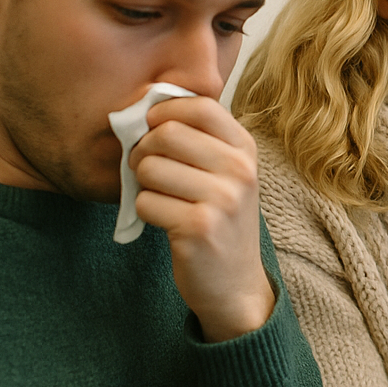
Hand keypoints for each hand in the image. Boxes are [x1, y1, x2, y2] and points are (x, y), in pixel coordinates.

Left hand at [131, 96, 272, 341]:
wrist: (235, 284)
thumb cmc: (220, 220)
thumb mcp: (225, 173)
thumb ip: (197, 138)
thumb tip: (145, 102)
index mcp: (245, 150)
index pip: (199, 106)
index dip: (164, 111)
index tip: (153, 128)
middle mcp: (240, 170)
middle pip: (166, 133)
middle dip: (143, 151)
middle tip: (149, 171)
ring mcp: (223, 199)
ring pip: (149, 167)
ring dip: (143, 185)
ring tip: (163, 199)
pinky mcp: (199, 227)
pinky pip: (145, 202)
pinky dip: (145, 212)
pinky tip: (166, 223)